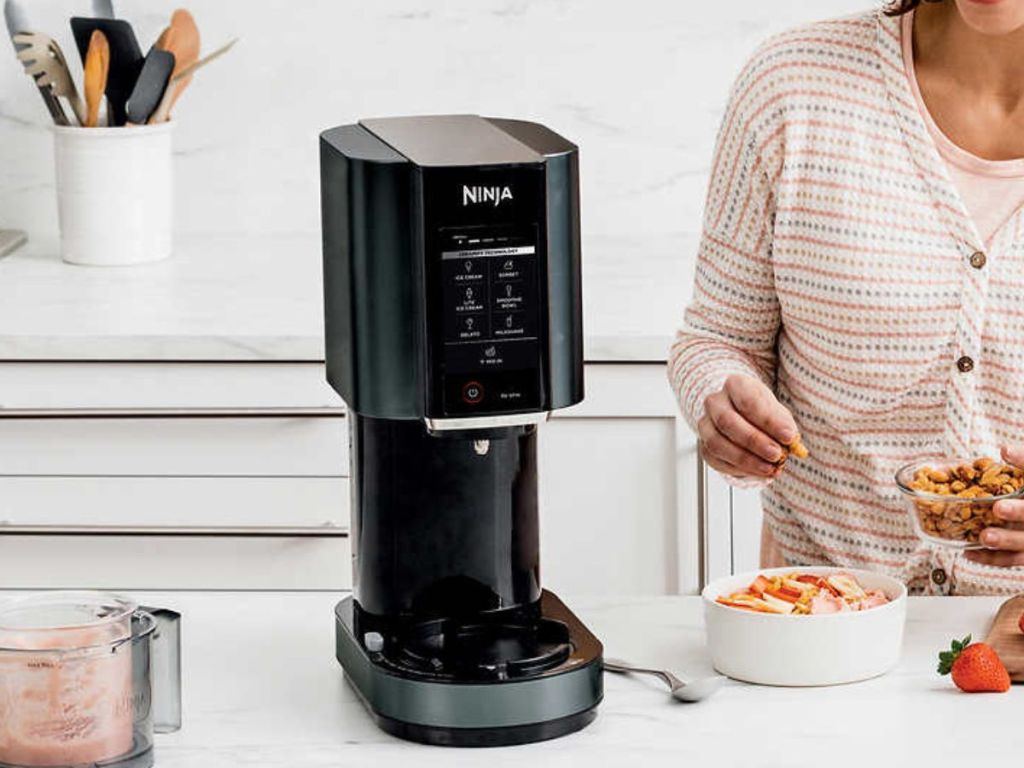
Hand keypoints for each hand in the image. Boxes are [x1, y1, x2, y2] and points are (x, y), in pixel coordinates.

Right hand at [697, 374, 798, 480]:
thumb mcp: (777, 411)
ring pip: (717, 443)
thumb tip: (790, 442)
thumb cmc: (760, 411)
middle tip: (777, 455)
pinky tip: (756, 470)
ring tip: (769, 467)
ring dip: (746, 459)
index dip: (769, 421)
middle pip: (727, 422)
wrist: (740, 415)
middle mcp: (715, 402)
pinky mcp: (704, 446)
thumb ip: (783, 425)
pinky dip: (738, 469)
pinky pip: (715, 460)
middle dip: (755, 442)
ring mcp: (706, 424)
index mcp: (735, 385)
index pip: (748, 402)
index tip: (788, 436)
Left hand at [966, 445, 1023, 566]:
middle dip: (1021, 511)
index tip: (1004, 451)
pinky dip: (992, 558)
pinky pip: (1013, 559)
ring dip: (1007, 541)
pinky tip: (968, 551)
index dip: (1023, 461)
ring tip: (985, 537)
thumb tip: (1005, 450)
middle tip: (999, 508)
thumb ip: (1023, 463)